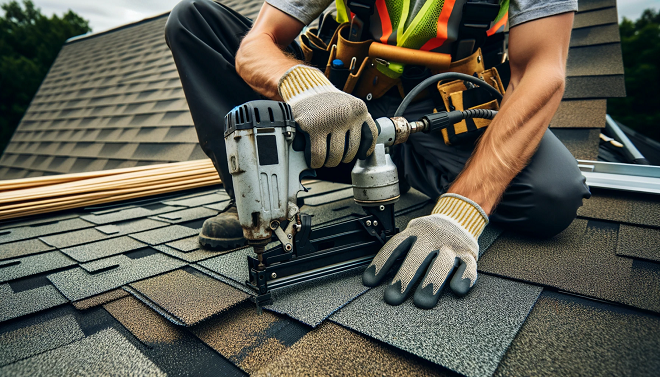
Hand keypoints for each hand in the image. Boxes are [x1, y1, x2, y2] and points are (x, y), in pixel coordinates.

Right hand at [278, 65, 377, 168]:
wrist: (304, 89)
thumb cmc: (327, 104)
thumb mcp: (349, 107)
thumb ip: (359, 123)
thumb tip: (364, 153)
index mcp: (359, 109)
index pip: (370, 135)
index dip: (365, 149)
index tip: (361, 155)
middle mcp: (346, 114)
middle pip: (350, 152)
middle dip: (340, 158)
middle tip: (333, 156)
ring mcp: (328, 120)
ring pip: (334, 157)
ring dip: (327, 162)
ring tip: (322, 158)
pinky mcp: (311, 126)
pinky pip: (317, 155)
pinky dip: (314, 162)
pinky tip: (312, 159)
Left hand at [362, 194, 487, 308]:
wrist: (461, 217)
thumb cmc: (431, 233)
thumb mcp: (413, 233)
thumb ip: (400, 250)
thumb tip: (374, 274)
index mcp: (415, 232)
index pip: (395, 246)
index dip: (381, 263)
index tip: (369, 281)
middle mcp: (432, 238)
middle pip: (417, 257)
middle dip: (404, 278)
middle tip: (393, 297)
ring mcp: (452, 246)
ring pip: (442, 264)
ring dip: (431, 283)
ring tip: (422, 301)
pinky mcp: (469, 255)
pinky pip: (468, 268)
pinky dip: (464, 278)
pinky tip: (457, 289)